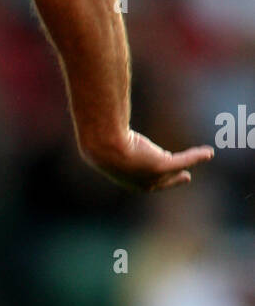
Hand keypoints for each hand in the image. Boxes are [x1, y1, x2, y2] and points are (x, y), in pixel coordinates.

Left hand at [85, 129, 213, 190]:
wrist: (102, 145)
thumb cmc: (98, 140)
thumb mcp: (105, 142)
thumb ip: (110, 137)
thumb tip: (103, 122)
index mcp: (127, 180)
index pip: (145, 179)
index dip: (155, 177)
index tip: (162, 171)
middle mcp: (140, 183)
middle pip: (162, 181)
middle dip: (173, 180)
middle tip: (186, 177)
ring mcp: (151, 177)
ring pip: (175, 169)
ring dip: (191, 161)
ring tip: (205, 155)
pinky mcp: (161, 166)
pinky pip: (184, 161)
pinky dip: (197, 156)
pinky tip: (208, 153)